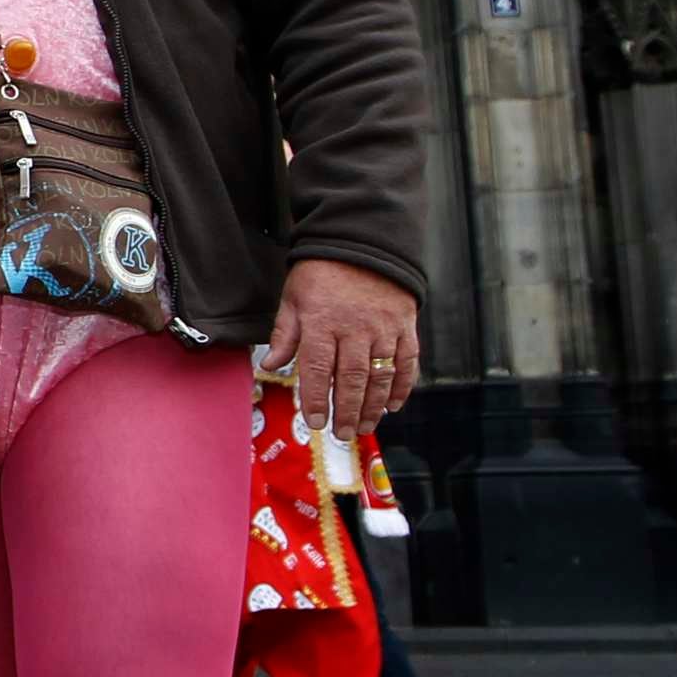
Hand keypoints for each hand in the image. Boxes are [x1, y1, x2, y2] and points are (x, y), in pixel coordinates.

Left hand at [260, 257, 418, 439]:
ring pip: (381, 374)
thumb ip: (285, 334)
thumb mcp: (293, 298)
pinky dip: (402, 386)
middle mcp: (355, 327)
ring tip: (363, 427)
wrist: (363, 242)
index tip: (315, 422)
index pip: (316, 367)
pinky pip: (407, 361)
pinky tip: (393, 405)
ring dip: (372, 406)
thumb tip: (269, 366)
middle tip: (341, 434)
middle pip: (351, 377)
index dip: (315, 397)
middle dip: (346, 410)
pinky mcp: (406, 325)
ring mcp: (384, 327)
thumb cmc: (321, 273)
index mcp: (322, 321)